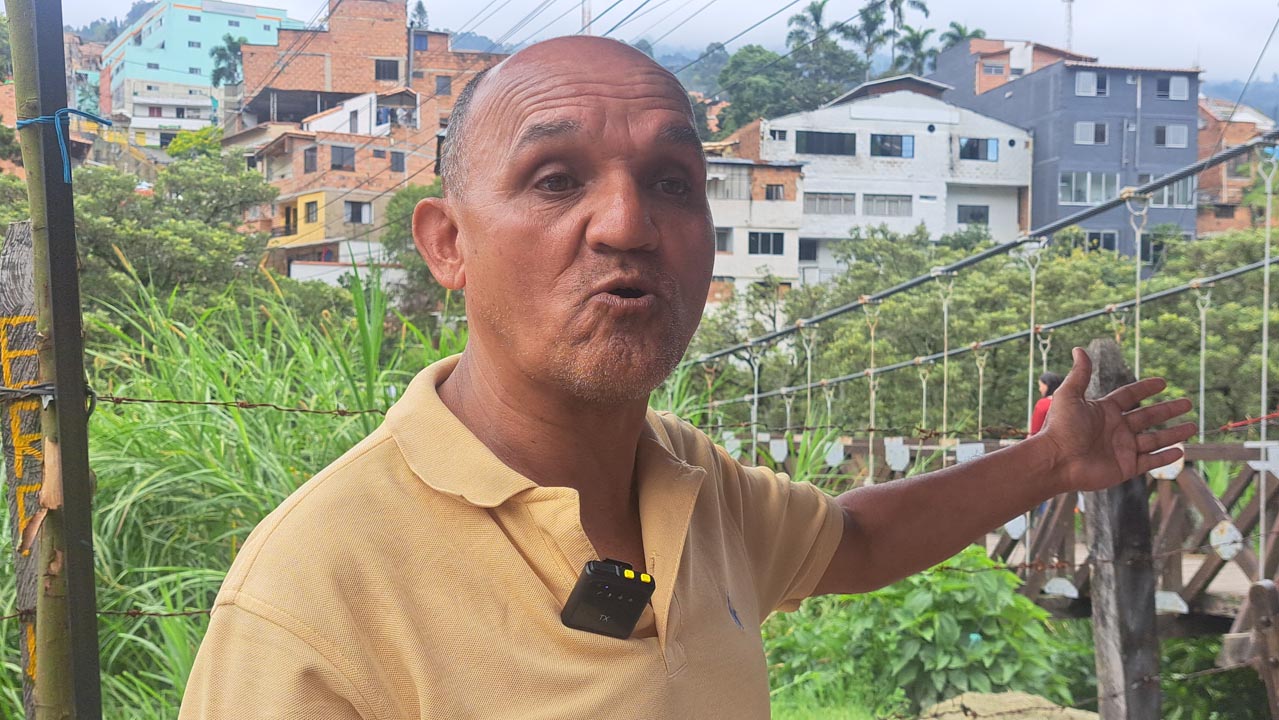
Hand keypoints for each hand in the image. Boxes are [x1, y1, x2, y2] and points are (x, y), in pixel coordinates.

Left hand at [1041, 347, 1196, 492]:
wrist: (1056, 461)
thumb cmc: (1060, 428)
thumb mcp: (1069, 396)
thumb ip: (1080, 374)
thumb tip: (1079, 349)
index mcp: (1104, 411)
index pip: (1129, 396)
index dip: (1145, 388)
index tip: (1163, 382)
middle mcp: (1115, 429)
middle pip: (1148, 417)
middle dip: (1168, 410)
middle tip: (1188, 403)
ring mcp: (1121, 449)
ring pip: (1154, 440)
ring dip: (1173, 434)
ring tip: (1193, 426)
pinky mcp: (1125, 468)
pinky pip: (1150, 462)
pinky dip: (1165, 457)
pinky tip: (1180, 451)